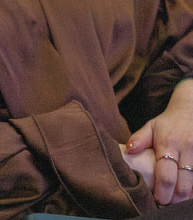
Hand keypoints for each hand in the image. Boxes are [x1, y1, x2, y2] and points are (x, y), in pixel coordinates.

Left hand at [126, 79, 192, 204]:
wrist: (189, 111)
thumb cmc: (167, 124)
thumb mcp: (151, 126)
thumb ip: (139, 139)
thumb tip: (128, 150)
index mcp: (168, 143)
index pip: (166, 174)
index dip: (162, 191)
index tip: (157, 200)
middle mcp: (186, 150)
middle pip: (183, 184)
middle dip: (174, 199)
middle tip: (166, 204)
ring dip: (185, 197)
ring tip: (176, 201)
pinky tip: (186, 193)